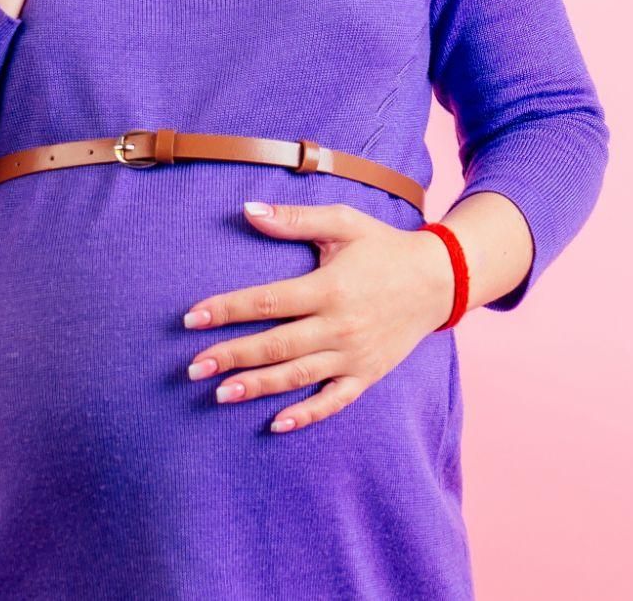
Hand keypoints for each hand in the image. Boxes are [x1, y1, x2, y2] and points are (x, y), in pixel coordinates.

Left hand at [182, 201, 456, 433]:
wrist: (439, 279)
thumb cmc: (384, 247)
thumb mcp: (343, 223)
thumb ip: (295, 220)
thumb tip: (248, 210)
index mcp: (329, 287)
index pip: (267, 301)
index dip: (227, 310)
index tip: (192, 318)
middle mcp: (339, 325)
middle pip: (276, 345)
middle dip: (231, 356)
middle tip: (193, 368)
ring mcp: (354, 354)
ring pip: (298, 376)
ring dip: (258, 387)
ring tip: (220, 394)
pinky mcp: (368, 374)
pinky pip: (335, 400)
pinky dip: (307, 414)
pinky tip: (277, 423)